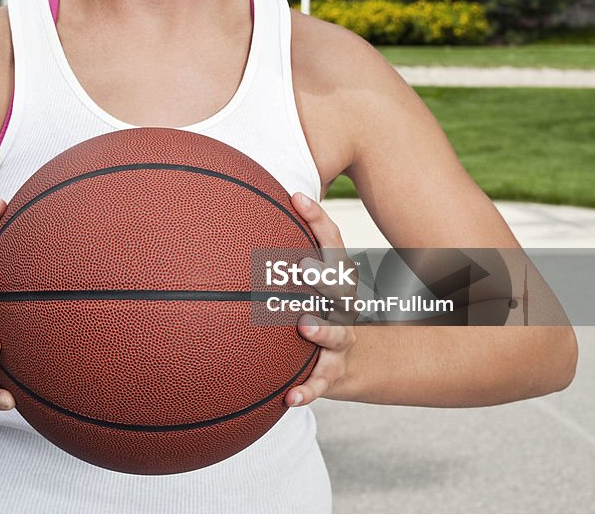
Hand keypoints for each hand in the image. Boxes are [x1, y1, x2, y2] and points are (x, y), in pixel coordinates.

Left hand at [285, 192, 357, 406]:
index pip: (332, 243)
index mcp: (335, 279)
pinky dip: (308, 391)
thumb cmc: (313, 309)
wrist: (345, 361)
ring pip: (338, 334)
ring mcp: (341, 340)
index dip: (317, 218)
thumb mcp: (304, 282)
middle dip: (324, 276)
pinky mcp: (332, 372)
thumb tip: (249, 211)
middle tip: (303, 266)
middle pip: (341, 288)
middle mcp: (343, 306)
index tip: (296, 197)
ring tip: (305, 325)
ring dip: (323, 328)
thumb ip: (279, 253)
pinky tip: (290, 397)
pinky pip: (322, 383)